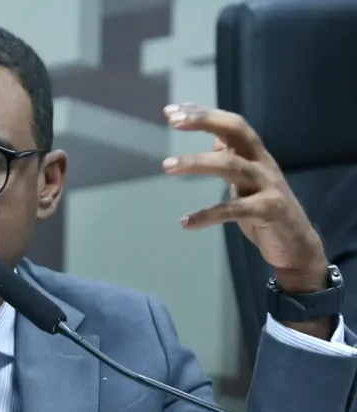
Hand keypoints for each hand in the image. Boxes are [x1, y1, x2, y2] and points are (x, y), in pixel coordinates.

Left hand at [161, 103, 330, 337]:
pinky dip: (207, 215)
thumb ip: (232, 158)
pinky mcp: (269, 211)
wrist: (297, 245)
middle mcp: (263, 164)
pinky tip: (185, 222)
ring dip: (197, 162)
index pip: (231, 124)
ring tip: (167, 165)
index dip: (204, 114)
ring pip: (231, 165)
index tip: (172, 111)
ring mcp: (268, 186)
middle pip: (236, 132)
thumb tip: (214, 138)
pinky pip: (233, 210)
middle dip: (205, 121)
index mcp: (256, 155)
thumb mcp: (247, 179)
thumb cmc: (266, 209)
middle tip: (174, 122)